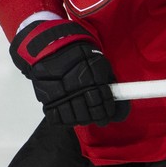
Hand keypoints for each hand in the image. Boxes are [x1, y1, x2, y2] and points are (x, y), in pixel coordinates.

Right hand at [9, 20, 129, 125]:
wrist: (55, 46)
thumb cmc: (80, 55)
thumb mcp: (98, 62)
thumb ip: (107, 80)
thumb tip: (118, 97)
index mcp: (92, 78)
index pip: (102, 103)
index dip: (107, 112)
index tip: (107, 114)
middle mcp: (76, 88)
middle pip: (88, 114)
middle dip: (95, 118)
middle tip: (97, 118)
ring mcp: (60, 95)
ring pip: (73, 119)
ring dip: (80, 119)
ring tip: (83, 116)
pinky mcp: (47, 99)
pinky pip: (56, 118)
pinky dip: (64, 120)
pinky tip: (69, 115)